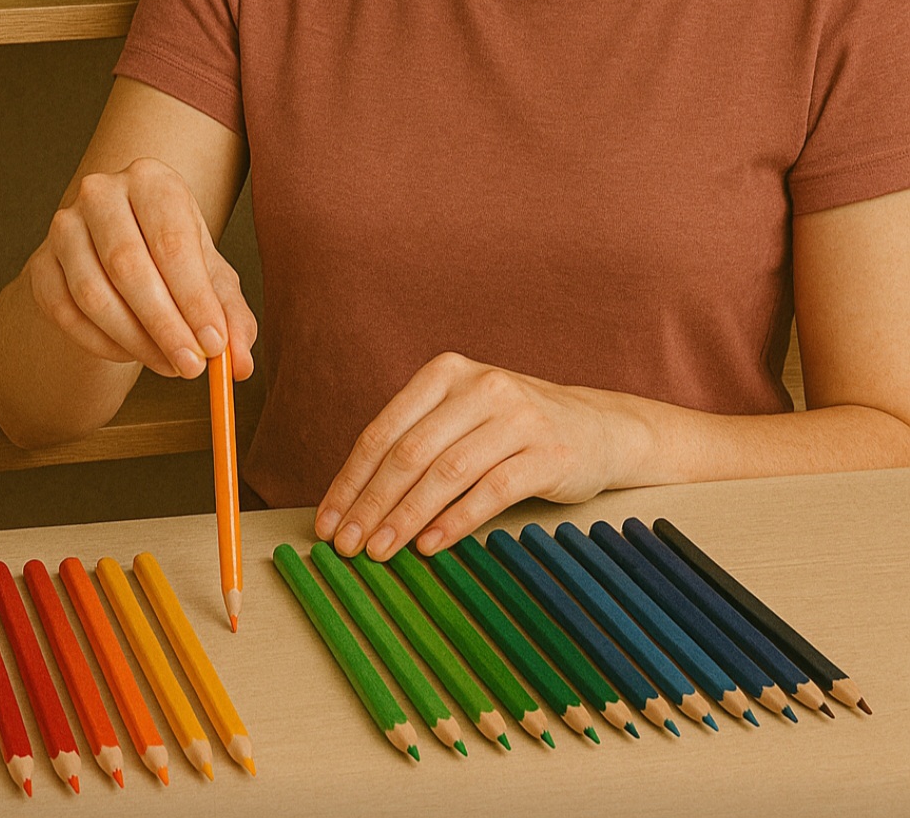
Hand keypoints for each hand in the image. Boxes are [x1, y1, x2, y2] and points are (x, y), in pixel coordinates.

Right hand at [28, 156, 256, 381]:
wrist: (121, 244)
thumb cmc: (174, 255)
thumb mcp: (211, 275)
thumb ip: (231, 315)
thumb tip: (241, 363)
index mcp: (152, 180)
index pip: (172, 243)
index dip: (194, 300)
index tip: (215, 345)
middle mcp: (101, 193)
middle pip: (128, 266)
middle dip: (164, 326)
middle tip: (191, 366)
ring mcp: (63, 227)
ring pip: (92, 294)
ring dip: (134, 340)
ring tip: (169, 364)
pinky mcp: (40, 264)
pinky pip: (65, 313)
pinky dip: (101, 343)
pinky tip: (131, 353)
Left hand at [314, 351, 647, 557]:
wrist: (599, 428)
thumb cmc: (513, 429)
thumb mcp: (462, 417)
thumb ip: (417, 443)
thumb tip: (354, 503)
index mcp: (446, 373)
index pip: (384, 431)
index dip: (350, 480)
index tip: (328, 522)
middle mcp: (480, 386)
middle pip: (410, 453)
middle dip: (371, 505)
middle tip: (347, 547)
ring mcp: (517, 417)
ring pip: (446, 473)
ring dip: (406, 518)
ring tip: (380, 552)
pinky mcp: (547, 453)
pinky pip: (490, 491)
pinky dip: (454, 521)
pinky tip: (429, 546)